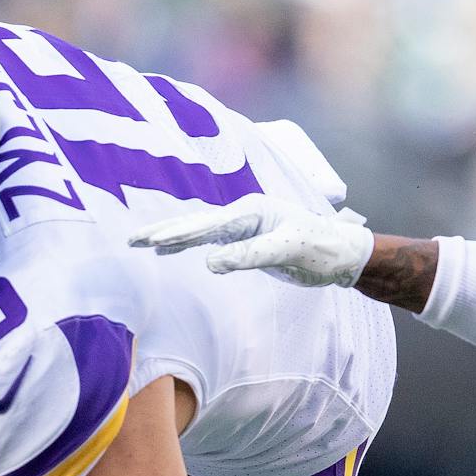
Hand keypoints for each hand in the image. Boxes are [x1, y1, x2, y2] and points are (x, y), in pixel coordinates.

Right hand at [131, 194, 372, 286]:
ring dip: (172, 236)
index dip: (178, 233)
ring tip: (144, 242)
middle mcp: (245, 213)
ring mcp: (245, 226)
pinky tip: (173, 250)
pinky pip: (211, 240)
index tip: (153, 242)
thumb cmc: (321, 248)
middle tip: (133, 240)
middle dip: (163, 230)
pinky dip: (189, 244)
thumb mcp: (288, 250)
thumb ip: (250, 256)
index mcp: (252, 211)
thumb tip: (210, 264)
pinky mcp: (248, 240)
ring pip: (200, 230)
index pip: (208, 225)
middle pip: (196, 222)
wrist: (343, 252)